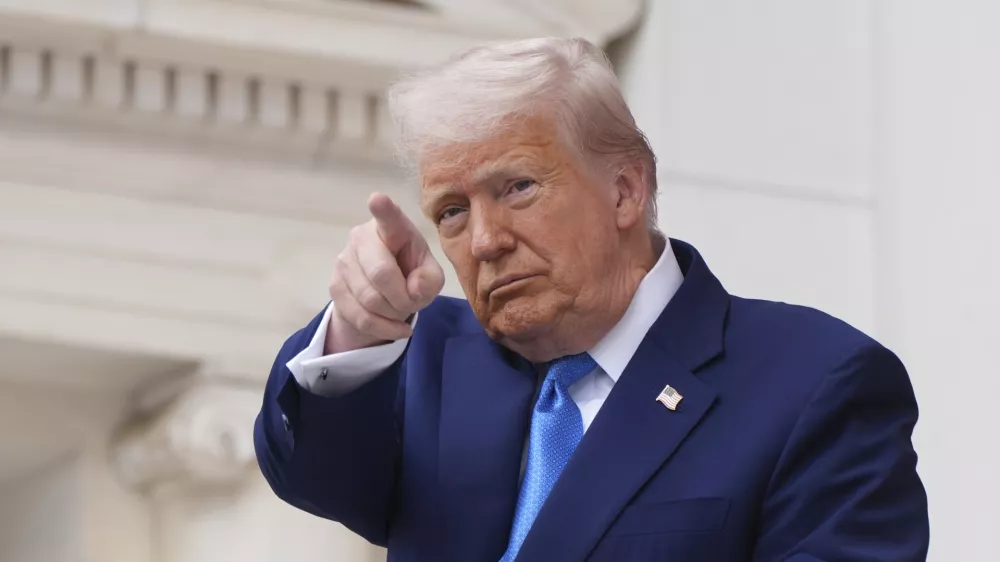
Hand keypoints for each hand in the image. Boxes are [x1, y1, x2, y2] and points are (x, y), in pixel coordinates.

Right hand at [326, 193, 444, 352]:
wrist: (382, 295)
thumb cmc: (410, 274)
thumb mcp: (430, 276)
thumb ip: (430, 280)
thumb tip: (415, 288)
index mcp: (391, 227)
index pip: (388, 218)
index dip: (383, 209)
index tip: (377, 199)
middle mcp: (361, 238)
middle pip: (381, 274)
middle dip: (401, 298)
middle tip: (411, 302)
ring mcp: (343, 262)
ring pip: (370, 300)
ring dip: (393, 314)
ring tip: (401, 311)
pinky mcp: (334, 286)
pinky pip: (360, 317)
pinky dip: (383, 328)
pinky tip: (394, 326)